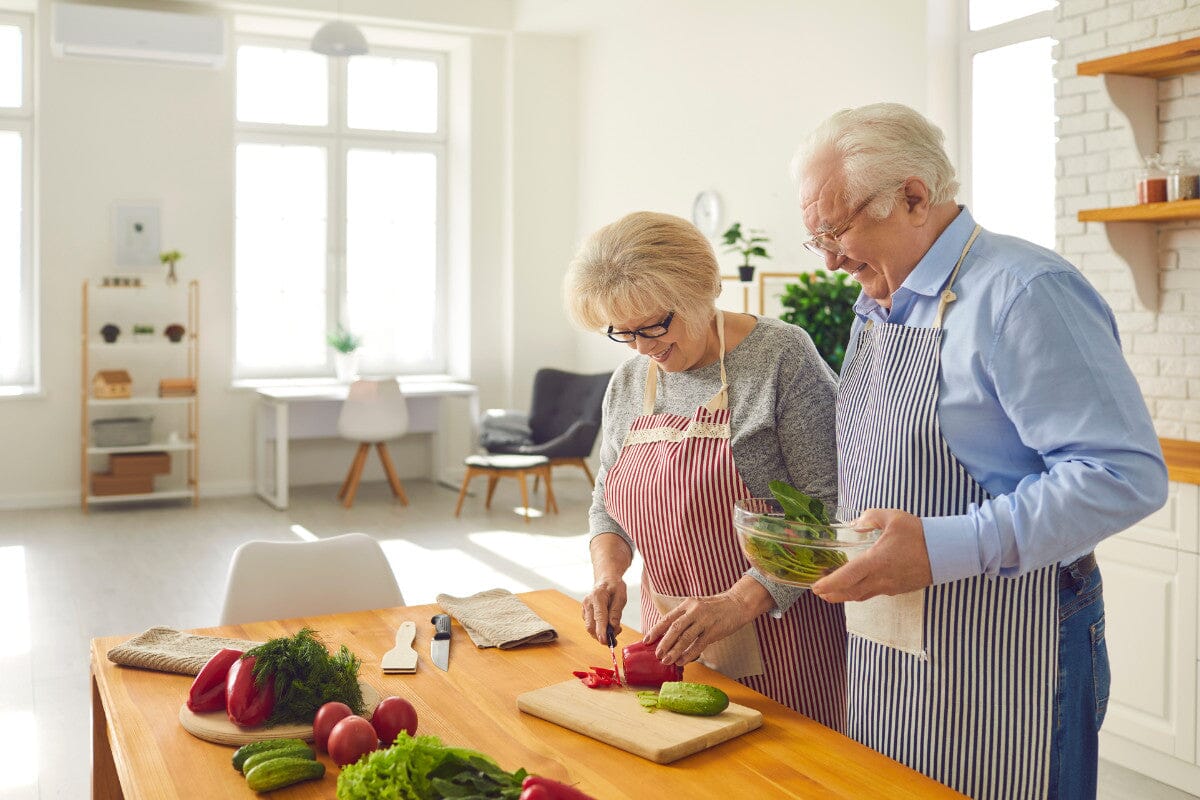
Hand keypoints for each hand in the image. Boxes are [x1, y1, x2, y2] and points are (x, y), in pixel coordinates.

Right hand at [582, 577, 626, 643]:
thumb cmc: (614, 586)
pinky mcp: (585, 613)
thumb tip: (613, 627)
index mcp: (597, 596)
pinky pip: (591, 625)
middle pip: (591, 626)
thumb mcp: (621, 596)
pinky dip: (599, 629)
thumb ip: (616, 612)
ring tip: (615, 628)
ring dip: (601, 633)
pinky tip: (608, 625)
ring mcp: (584, 608)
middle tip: (615, 638)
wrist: (606, 579)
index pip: (599, 617)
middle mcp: (588, 603)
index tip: (605, 641)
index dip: (601, 631)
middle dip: (601, 636)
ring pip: (590, 628)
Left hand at [643, 593, 755, 665]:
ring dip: (674, 651)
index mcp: (687, 604)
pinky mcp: (714, 630)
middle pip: (674, 628)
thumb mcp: (697, 607)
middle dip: (663, 643)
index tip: (646, 640)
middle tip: (657, 654)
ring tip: (666, 661)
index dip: (656, 630)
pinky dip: (689, 654)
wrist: (738, 604)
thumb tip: (668, 634)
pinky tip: (682, 661)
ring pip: (685, 638)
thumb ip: (684, 618)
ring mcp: (704, 620)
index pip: (667, 618)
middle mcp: (694, 611)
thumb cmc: (715, 608)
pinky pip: (699, 644)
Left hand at [811, 509, 932, 602]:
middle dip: (832, 594)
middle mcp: (881, 579)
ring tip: (834, 591)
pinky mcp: (900, 589)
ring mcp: (891, 586)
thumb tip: (855, 524)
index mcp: (875, 562)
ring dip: (846, 595)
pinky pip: (875, 593)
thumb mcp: (893, 518)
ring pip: (862, 595)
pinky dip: (862, 592)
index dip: (828, 584)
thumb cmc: (920, 534)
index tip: (815, 587)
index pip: (845, 578)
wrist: (948, 552)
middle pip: (850, 593)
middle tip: (819, 592)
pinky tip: (859, 585)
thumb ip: (870, 518)